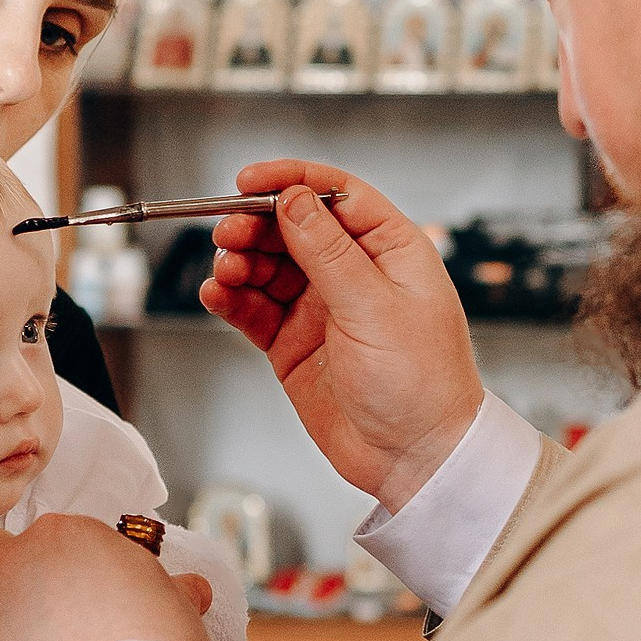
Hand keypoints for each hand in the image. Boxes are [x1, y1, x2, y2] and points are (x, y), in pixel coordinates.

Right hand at [200, 160, 482, 509]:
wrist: (417, 459)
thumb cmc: (423, 385)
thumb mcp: (375, 308)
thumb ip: (329, 252)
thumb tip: (295, 200)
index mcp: (390, 250)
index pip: (336, 195)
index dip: (291, 181)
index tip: (249, 181)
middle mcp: (355, 273)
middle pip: (292, 227)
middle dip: (255, 225)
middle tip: (227, 234)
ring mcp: (322, 308)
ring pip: (267, 267)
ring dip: (240, 262)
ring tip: (225, 272)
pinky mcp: (294, 343)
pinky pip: (254, 309)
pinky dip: (232, 299)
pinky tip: (217, 294)